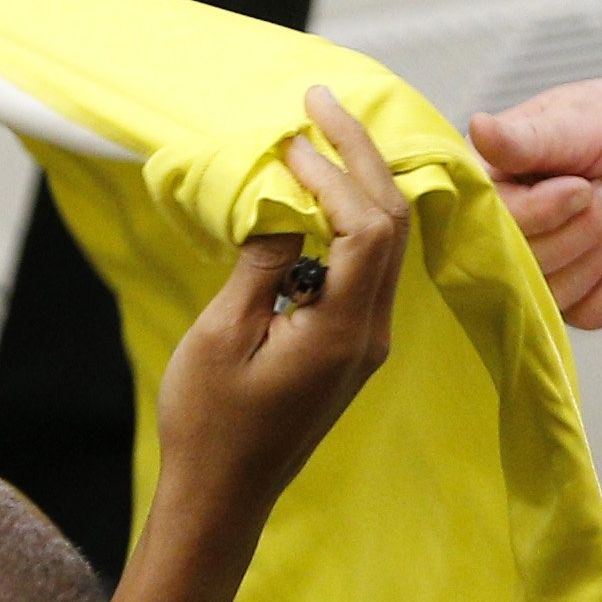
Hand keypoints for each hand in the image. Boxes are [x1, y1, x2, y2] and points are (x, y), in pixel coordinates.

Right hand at [114, 87, 406, 601]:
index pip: (368, 226)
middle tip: (319, 102)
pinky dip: (348, 217)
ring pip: (386, 242)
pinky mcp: (351, 344)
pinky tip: (315, 192)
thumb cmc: (209, 425)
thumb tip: (288, 205)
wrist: (220, 499)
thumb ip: (263, 265)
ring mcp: (366, 341)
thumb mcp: (222, 336)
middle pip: (392, 223)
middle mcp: (371, 333)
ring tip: (319, 133)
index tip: (292, 134)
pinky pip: (367, 264)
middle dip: (360, 156)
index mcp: (344, 332)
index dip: (336, 169)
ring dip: (358, 182)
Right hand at [468, 68, 601, 326]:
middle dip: (588, 226)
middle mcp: (504, 226)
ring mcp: (540, 264)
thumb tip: (477, 128)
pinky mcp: (577, 291)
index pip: (491, 225)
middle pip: (525, 267)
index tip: (582, 184)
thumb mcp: (578, 122)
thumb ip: (525, 140)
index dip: (542, 212)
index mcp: (489, 180)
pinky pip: (589, 314)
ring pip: (556, 296)